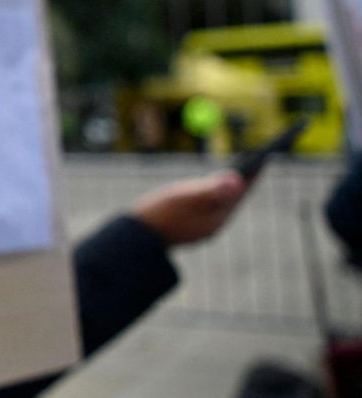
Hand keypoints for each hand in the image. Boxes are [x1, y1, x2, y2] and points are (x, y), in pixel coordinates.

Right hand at [130, 170, 247, 245]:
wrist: (135, 239)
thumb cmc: (159, 213)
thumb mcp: (184, 196)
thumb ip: (212, 189)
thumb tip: (238, 180)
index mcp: (216, 218)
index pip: (240, 193)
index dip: (252, 175)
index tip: (263, 159)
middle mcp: (213, 226)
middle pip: (232, 200)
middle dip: (242, 183)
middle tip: (253, 165)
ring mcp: (201, 229)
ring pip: (220, 206)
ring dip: (227, 191)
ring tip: (232, 176)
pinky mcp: (189, 229)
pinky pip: (208, 211)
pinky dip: (212, 199)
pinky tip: (207, 193)